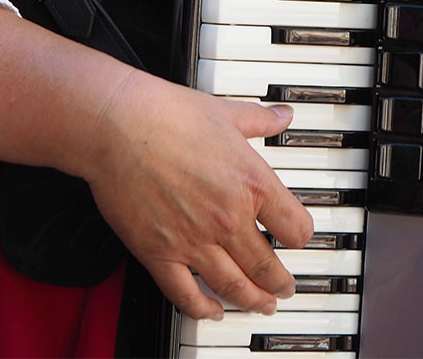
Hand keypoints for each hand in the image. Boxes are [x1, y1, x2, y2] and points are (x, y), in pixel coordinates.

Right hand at [85, 67, 313, 319]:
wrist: (122, 127)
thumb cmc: (169, 115)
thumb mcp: (227, 112)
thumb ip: (259, 120)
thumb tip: (281, 116)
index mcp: (252, 182)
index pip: (295, 227)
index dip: (301, 236)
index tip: (299, 238)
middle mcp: (229, 218)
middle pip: (266, 265)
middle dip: (280, 282)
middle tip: (285, 288)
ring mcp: (194, 241)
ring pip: (233, 285)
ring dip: (252, 300)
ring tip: (261, 305)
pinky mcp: (160, 254)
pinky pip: (186, 294)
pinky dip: (202, 308)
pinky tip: (211, 311)